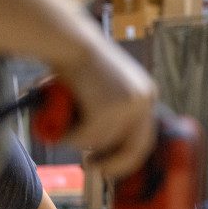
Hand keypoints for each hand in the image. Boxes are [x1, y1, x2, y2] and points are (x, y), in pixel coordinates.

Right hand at [57, 41, 156, 179]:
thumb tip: (105, 147)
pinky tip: (60, 116)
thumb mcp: (106, 88)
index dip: (126, 156)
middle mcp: (144, 100)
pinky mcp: (108, 109)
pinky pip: (86, 137)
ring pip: (102, 142)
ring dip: (78, 139)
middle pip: (136, 149)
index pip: (144, 137)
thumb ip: (112, 112)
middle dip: (113, 165)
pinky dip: (69, 134)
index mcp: (147, 94)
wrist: (67, 41)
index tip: (107, 165)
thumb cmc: (77, 63)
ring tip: (62, 120)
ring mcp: (128, 105)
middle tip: (91, 167)